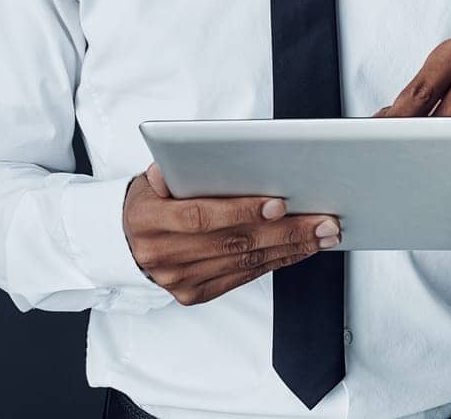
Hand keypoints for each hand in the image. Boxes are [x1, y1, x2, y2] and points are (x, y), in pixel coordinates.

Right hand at [123, 162, 340, 305]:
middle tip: (323, 221)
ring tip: (323, 234)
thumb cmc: (150, 200)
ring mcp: (179, 280)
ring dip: (290, 248)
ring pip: (244, 263)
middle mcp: (162, 254)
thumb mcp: (152, 177)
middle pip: (233, 243)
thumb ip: (174, 168)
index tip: (279, 203)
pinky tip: (300, 249)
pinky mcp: (194, 294)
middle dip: (285, 231)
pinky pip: (243, 277)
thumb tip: (197, 156)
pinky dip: (276, 261)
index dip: (241, 211)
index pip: (201, 216)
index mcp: (149, 219)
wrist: (127, 240)